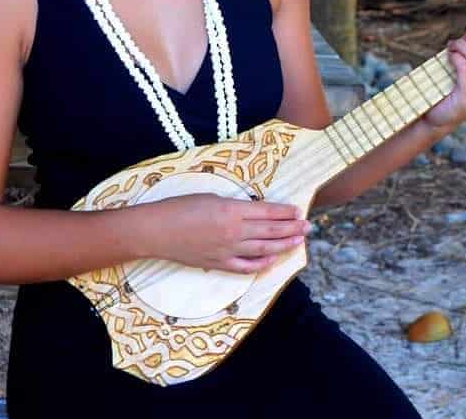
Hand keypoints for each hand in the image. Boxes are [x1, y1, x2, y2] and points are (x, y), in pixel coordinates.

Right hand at [144, 193, 310, 273]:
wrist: (157, 231)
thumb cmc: (181, 207)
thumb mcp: (212, 198)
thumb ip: (235, 206)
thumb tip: (253, 211)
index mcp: (232, 210)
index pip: (267, 212)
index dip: (286, 213)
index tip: (299, 211)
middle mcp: (234, 231)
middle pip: (270, 230)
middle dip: (292, 229)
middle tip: (308, 227)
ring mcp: (227, 250)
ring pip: (263, 249)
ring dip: (283, 245)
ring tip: (298, 242)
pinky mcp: (219, 263)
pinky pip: (245, 266)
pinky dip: (261, 264)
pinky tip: (272, 260)